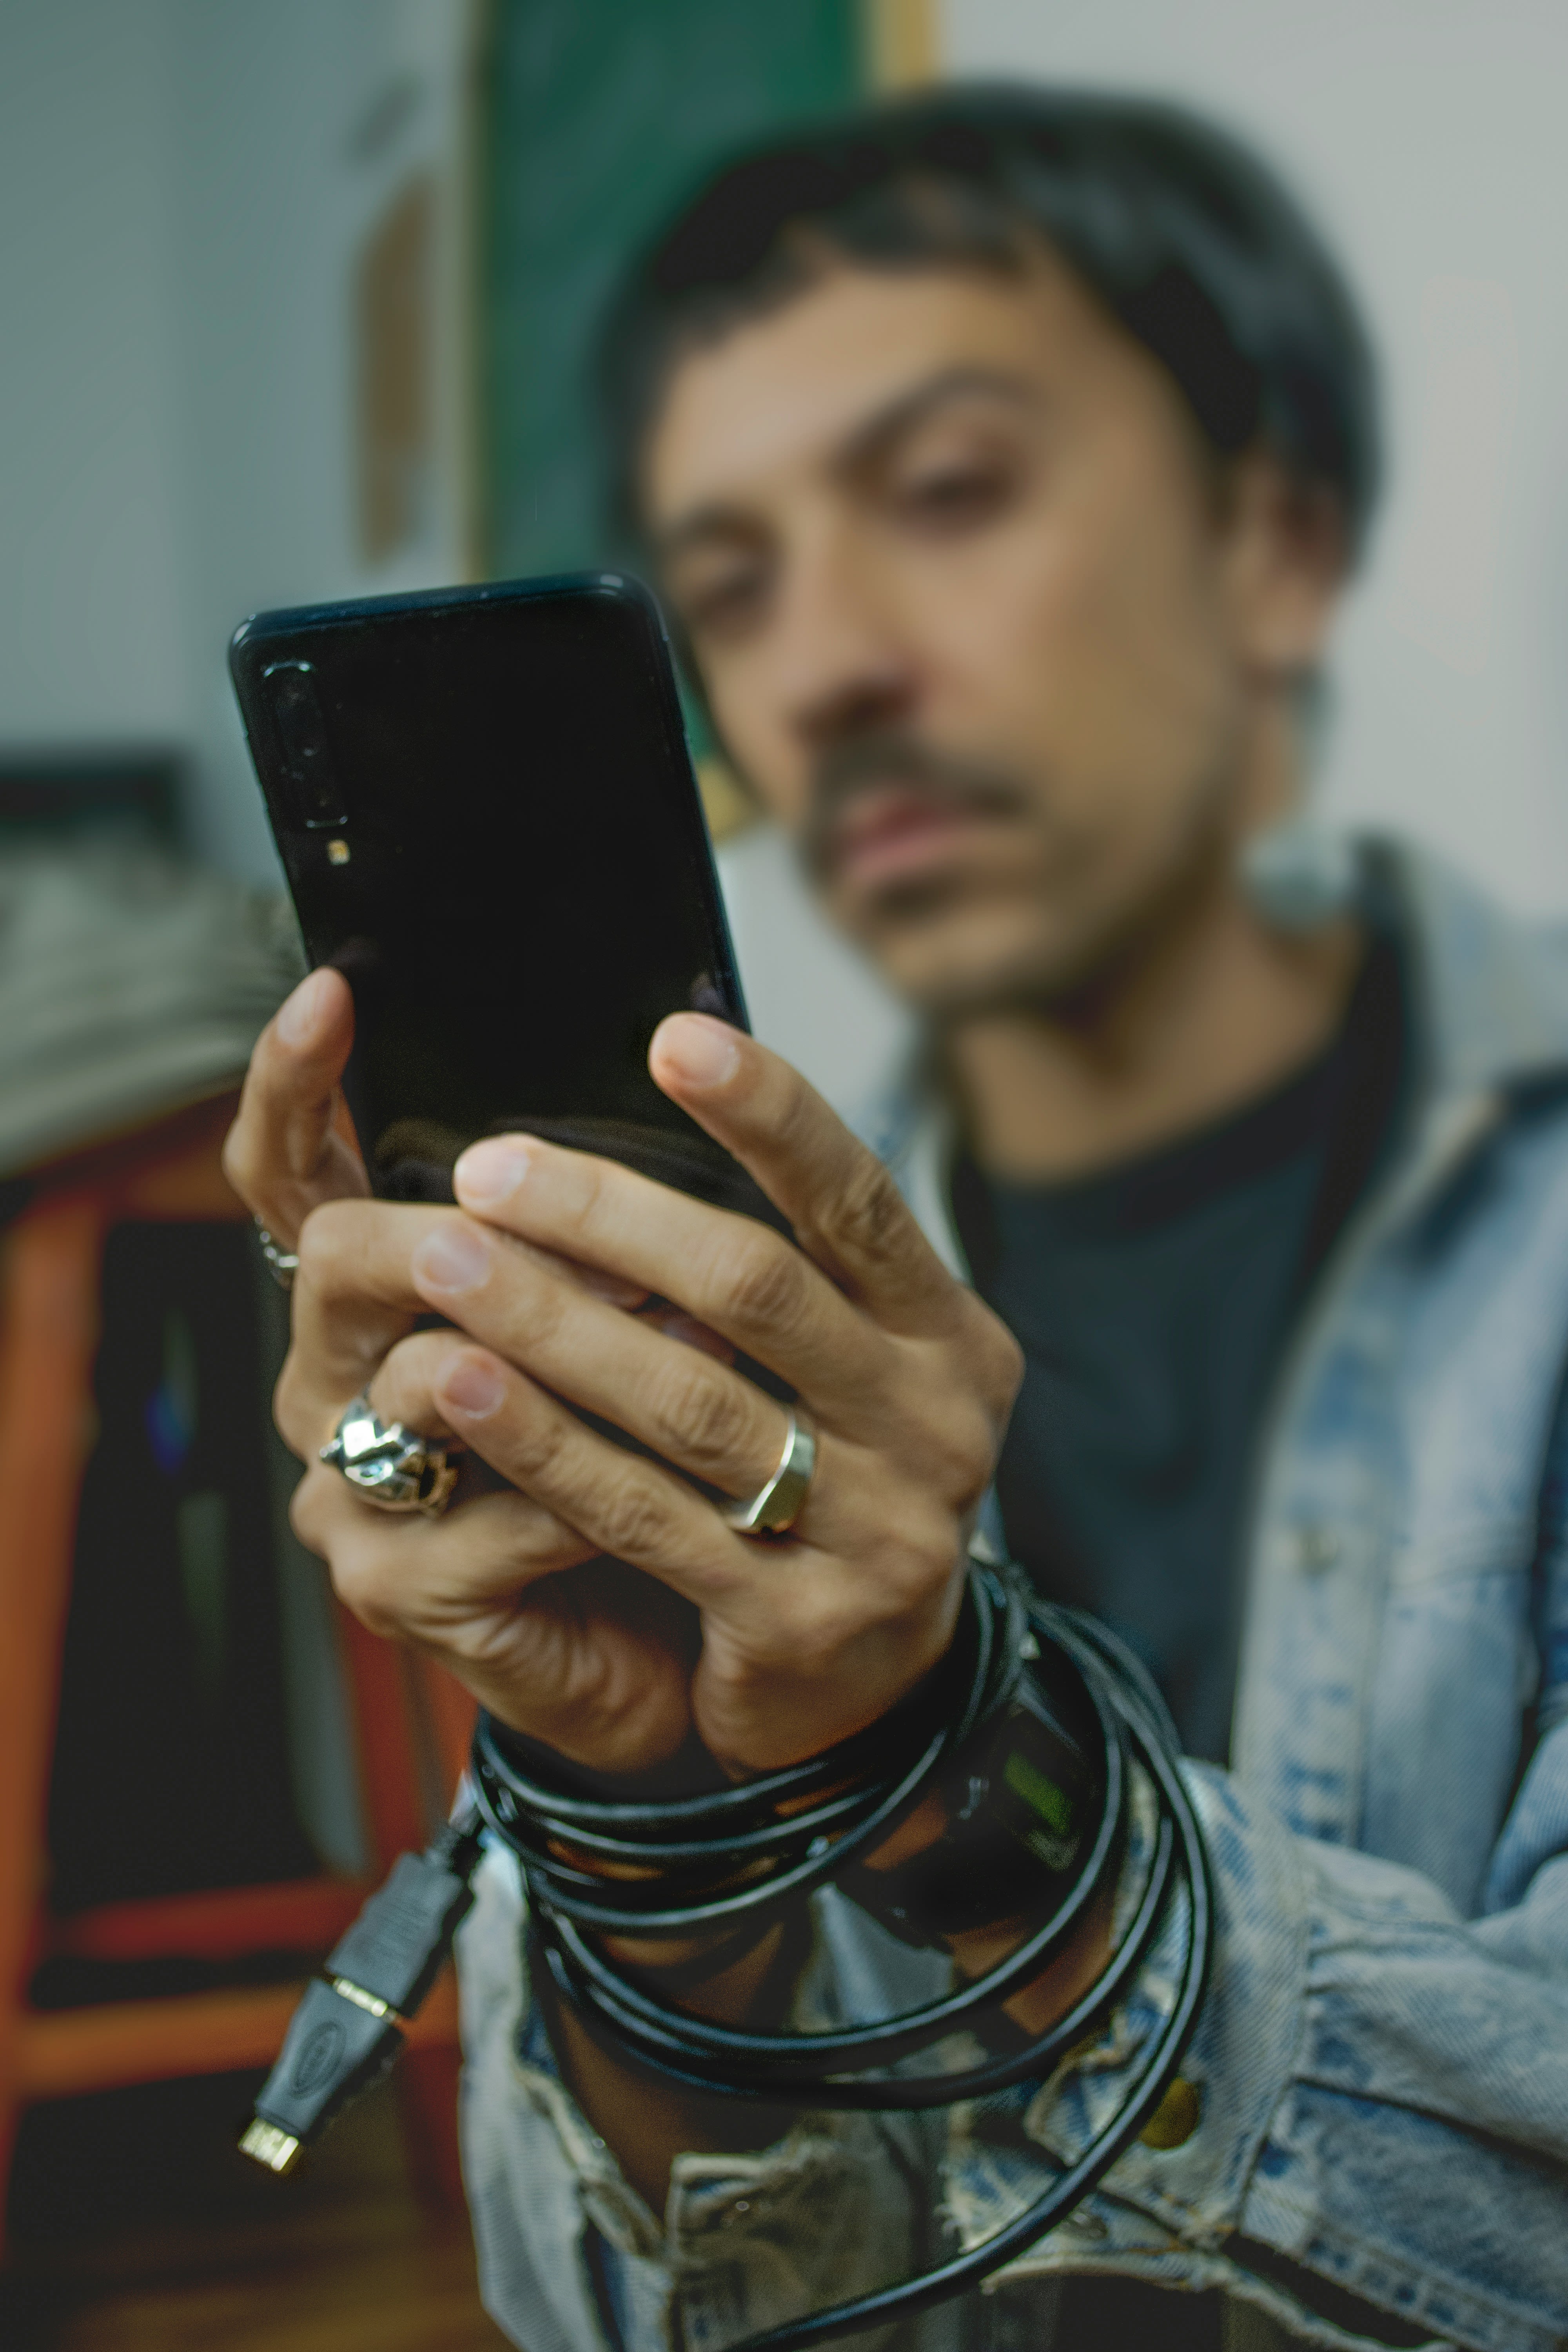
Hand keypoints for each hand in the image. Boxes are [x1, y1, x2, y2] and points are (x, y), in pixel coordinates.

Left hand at [225, 972, 1022, 1776]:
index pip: (859, 1202)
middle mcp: (936, 1428)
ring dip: (553, 1323)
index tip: (673, 1038)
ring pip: (689, 1404)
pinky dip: (546, 1446)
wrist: (873, 1682)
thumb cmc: (835, 1476)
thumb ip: (797, 1263)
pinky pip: (645, 1515)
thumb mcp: (854, 1364)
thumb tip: (678, 1096)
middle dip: (613, 1218)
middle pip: (759, 1292)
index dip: (771, 1115)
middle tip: (491, 1166)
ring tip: (447, 1257)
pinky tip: (467, 1388)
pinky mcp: (795, 1621)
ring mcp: (877, 1533)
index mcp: (950, 1340)